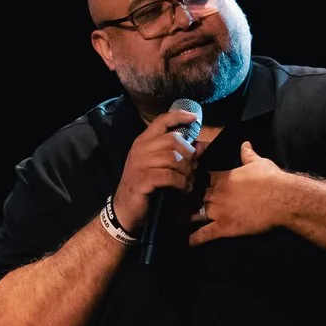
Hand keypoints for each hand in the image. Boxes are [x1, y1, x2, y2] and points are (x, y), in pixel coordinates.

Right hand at [109, 107, 201, 231]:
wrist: (124, 208)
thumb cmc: (144, 185)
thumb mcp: (160, 166)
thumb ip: (179, 154)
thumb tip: (201, 145)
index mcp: (143, 142)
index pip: (161, 121)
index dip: (179, 116)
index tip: (194, 118)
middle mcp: (140, 149)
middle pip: (173, 140)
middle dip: (189, 154)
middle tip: (193, 168)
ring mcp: (140, 163)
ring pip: (174, 158)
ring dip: (187, 171)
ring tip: (189, 181)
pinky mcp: (143, 179)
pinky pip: (170, 176)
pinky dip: (181, 183)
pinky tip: (184, 188)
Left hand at [188, 141, 291, 245]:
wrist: (282, 199)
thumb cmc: (271, 179)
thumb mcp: (259, 162)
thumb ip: (248, 155)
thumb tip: (244, 144)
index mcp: (223, 178)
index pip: (204, 178)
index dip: (198, 181)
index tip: (195, 183)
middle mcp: (217, 194)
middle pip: (198, 196)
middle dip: (193, 199)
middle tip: (187, 203)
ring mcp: (219, 211)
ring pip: (197, 213)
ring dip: (191, 216)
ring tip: (183, 219)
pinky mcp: (224, 227)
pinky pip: (206, 233)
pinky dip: (196, 238)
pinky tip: (189, 242)